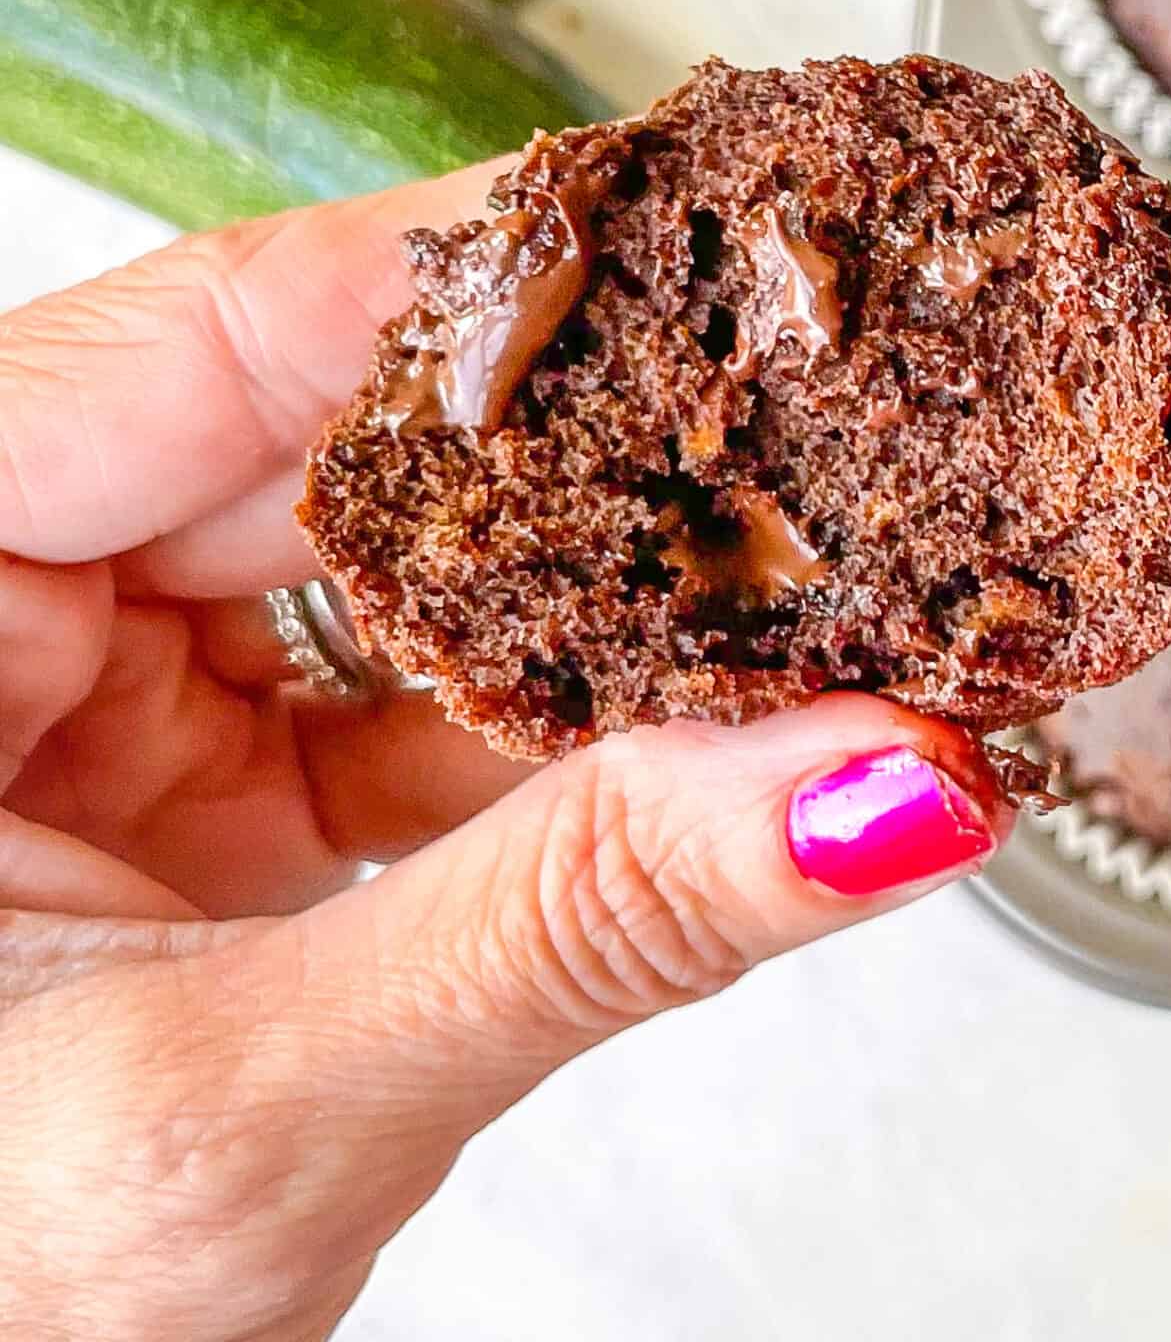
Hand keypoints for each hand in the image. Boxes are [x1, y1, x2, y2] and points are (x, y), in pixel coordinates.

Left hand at [0, 172, 1014, 1341]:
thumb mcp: (234, 1115)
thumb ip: (571, 925)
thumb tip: (883, 782)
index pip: (206, 337)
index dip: (477, 288)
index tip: (710, 253)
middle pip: (324, 439)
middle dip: (583, 470)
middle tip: (811, 439)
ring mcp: (89, 699)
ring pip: (392, 571)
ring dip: (589, 608)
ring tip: (792, 591)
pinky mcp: (193, 789)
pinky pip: (405, 696)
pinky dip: (555, 726)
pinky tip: (701, 729)